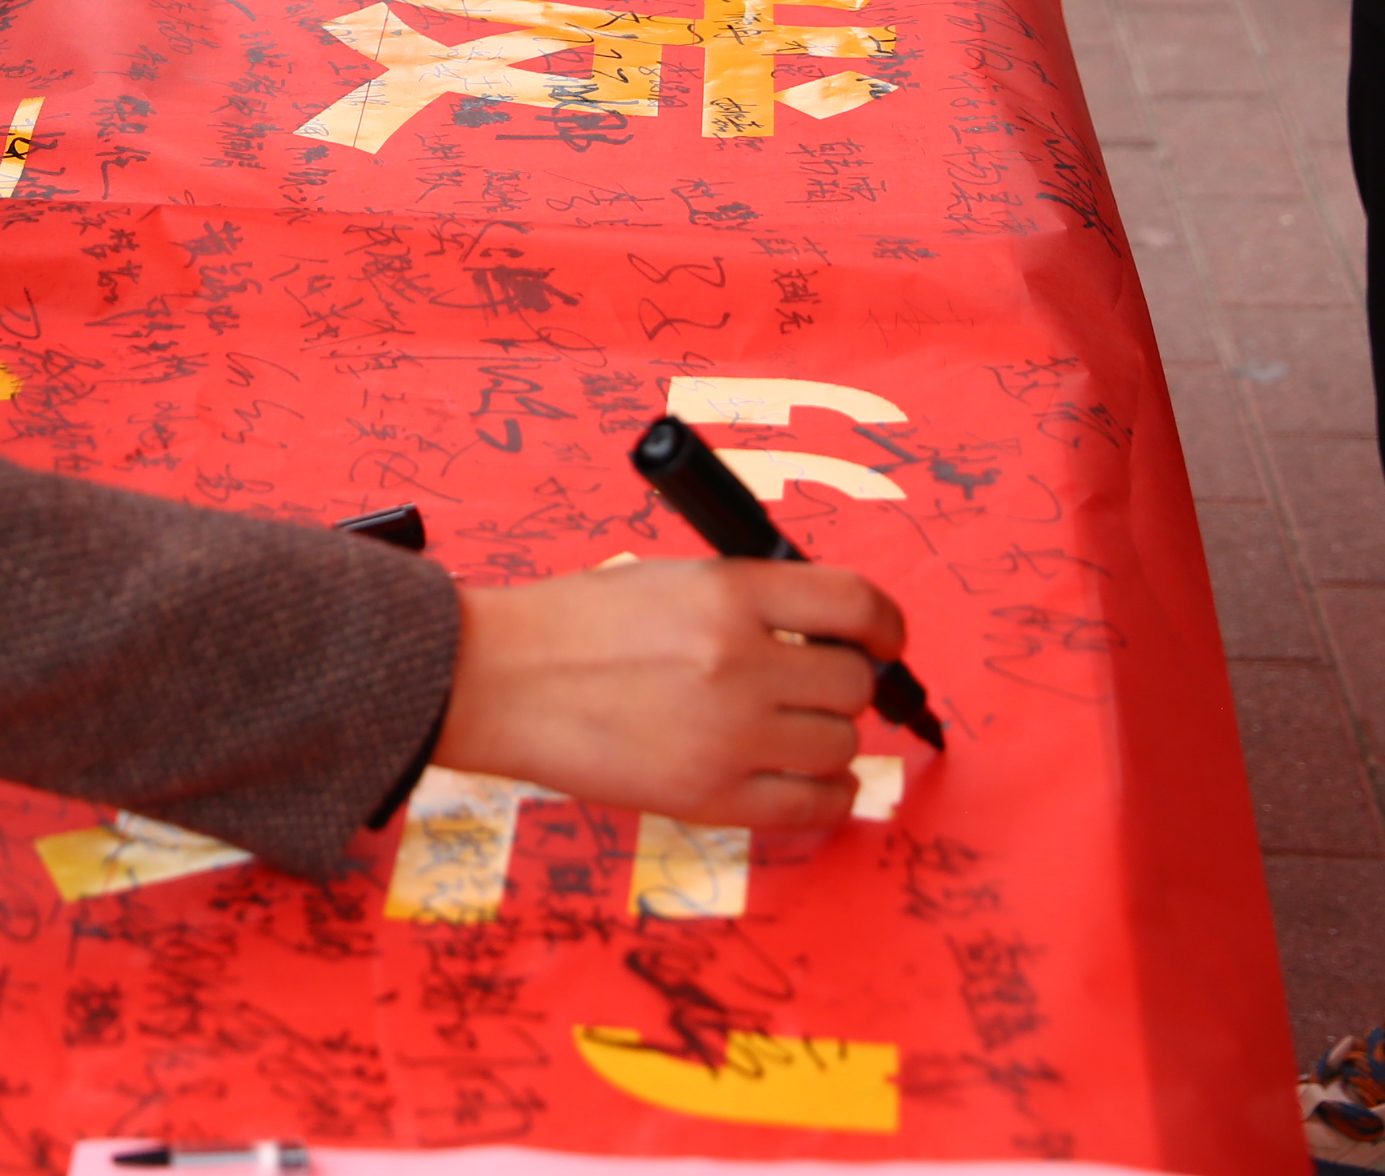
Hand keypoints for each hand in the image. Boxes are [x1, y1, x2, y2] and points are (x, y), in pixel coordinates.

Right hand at [434, 557, 900, 828]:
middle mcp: (740, 663)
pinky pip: (816, 805)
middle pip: (854, 683)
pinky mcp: (712, 800)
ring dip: (825, 738)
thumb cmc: (574, 625)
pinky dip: (827, 793)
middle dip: (841, 683)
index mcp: (729, 594)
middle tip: (808, 685)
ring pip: (841, 746)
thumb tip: (834, 637)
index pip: (857, 605)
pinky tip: (806, 778)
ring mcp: (729, 738)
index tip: (883, 639)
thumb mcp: (671, 579)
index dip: (885, 625)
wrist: (499, 680)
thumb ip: (753, 602)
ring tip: (784, 730)